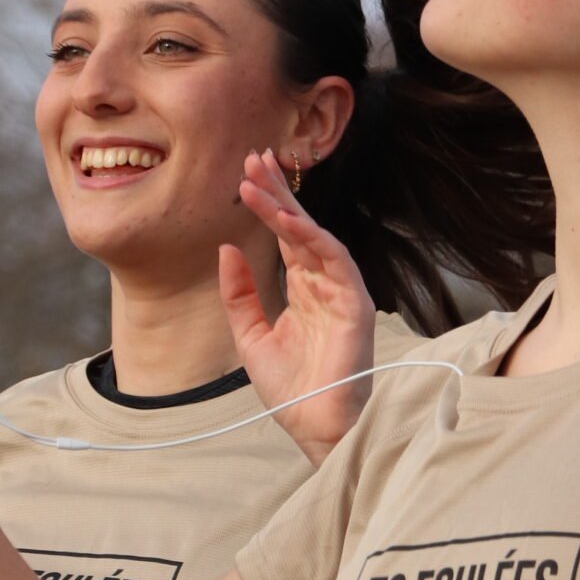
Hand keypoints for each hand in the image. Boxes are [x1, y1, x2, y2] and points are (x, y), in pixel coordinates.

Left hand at [220, 150, 375, 462]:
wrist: (313, 423)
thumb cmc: (290, 387)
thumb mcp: (251, 335)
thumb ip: (240, 293)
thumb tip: (226, 249)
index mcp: (302, 289)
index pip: (285, 236)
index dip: (267, 204)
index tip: (246, 173)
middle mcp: (322, 283)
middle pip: (299, 226)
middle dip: (278, 190)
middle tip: (254, 156)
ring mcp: (340, 290)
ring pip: (314, 235)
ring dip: (288, 206)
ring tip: (260, 179)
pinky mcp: (354, 302)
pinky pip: (334, 259)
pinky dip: (311, 236)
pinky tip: (288, 218)